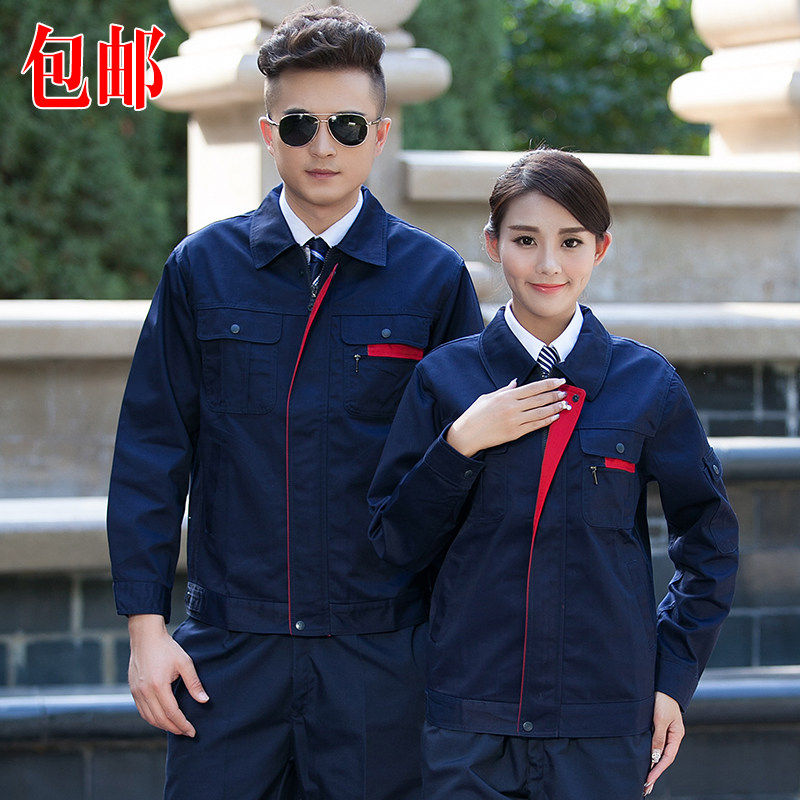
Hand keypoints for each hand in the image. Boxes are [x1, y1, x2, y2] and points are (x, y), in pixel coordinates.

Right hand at [127, 614, 208, 736]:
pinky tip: (163, 718)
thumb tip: (204, 701)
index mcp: (158, 686)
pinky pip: (142, 711)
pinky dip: (153, 719)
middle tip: (187, 732)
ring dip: (163, 726)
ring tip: (176, 728)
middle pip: (160, 720)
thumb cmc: (167, 648)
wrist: (145, 637)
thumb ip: (194, 683)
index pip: (172, 714)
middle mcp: (145, 693)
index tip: (192, 731)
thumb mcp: (185, 663)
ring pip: (149, 718)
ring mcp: (137, 693)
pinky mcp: (133, 691)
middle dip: (174, 729)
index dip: (183, 725)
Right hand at [446, 378, 568, 457]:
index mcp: (506, 396)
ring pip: (541, 412)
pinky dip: (547, 421)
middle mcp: (512, 407)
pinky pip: (535, 425)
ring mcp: (515, 420)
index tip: (559, 381)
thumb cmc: (475, 415)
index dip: (549, 384)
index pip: (533, 387)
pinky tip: (554, 417)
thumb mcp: (488, 397)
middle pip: (540, 399)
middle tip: (565, 393)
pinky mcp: (516, 432)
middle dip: (555, 395)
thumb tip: (515, 383)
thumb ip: (504, 390)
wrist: (467, 434)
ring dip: (555, 408)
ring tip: (564, 404)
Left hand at [644, 691, 684, 795]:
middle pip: (663, 758)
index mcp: (676, 736)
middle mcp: (671, 736)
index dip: (658, 770)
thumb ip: (659, 738)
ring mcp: (665, 731)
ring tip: (644, 779)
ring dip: (651, 765)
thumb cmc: (663, 699)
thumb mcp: (660, 719)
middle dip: (654, 773)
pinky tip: (644, 760)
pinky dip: (649, 754)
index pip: (667, 758)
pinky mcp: (657, 726)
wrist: (662, 683)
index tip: (648, 780)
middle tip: (645, 787)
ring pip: (658, 752)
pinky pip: (654, 744)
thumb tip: (655, 756)